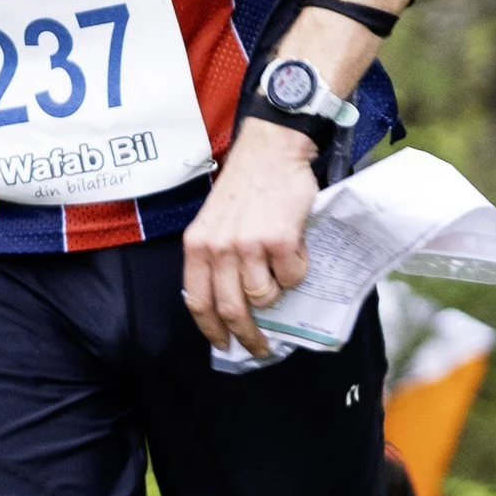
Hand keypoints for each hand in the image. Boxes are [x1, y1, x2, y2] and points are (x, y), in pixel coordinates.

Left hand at [182, 119, 318, 354]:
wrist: (272, 149)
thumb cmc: (246, 184)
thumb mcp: (214, 220)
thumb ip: (215, 256)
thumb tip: (230, 301)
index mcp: (197, 245)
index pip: (197, 301)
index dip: (211, 330)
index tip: (224, 346)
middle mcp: (219, 248)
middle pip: (232, 309)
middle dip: (248, 336)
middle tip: (261, 346)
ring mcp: (249, 245)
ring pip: (265, 296)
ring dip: (278, 293)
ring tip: (281, 271)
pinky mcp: (279, 241)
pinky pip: (292, 277)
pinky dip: (298, 270)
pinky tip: (295, 249)